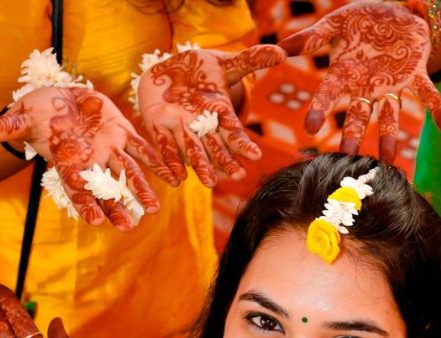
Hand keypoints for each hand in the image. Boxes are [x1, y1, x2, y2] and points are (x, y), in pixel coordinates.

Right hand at [0, 87, 173, 229]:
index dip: (87, 205)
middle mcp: (92, 161)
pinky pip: (142, 149)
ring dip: (141, 191)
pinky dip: (157, 162)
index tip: (97, 222)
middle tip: (129, 226)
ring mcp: (109, 148)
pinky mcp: (122, 133)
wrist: (59, 100)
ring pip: (128, 173)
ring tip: (153, 209)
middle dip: (117, 207)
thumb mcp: (23, 116)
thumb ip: (13, 125)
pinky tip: (172, 176)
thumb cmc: (37, 113)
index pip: (77, 190)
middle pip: (106, 189)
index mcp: (69, 163)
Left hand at [138, 46, 284, 186]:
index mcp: (221, 114)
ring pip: (194, 151)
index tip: (254, 155)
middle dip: (226, 160)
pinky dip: (171, 163)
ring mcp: (182, 130)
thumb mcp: (226, 64)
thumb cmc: (201, 71)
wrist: (170, 74)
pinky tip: (176, 177)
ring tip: (210, 182)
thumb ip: (251, 61)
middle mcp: (204, 128)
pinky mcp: (160, 129)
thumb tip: (281, 52)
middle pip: (217, 147)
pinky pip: (166, 147)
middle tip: (237, 175)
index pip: (234, 131)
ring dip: (202, 167)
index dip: (243, 143)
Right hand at [280, 0, 440, 162]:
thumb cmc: (363, 19)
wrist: (394, 11)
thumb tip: (280, 46)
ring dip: (390, 138)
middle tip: (348, 161)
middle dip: (354, 138)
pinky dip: (439, 110)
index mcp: (346, 73)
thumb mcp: (336, 23)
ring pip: (390, 116)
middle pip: (359, 117)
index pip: (329, 95)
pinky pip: (429, 94)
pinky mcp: (416, 74)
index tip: (310, 129)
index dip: (319, 109)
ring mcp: (393, 84)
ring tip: (390, 163)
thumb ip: (311, 36)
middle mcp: (368, 86)